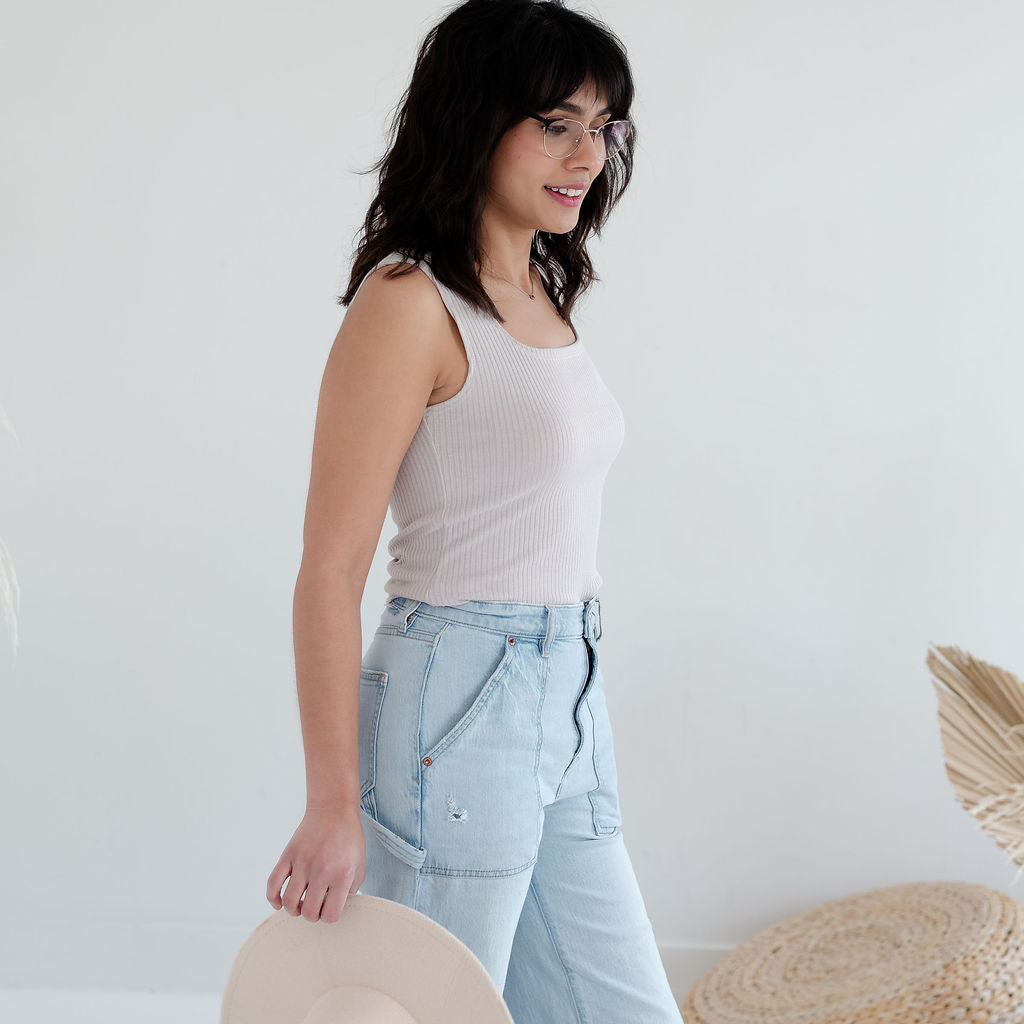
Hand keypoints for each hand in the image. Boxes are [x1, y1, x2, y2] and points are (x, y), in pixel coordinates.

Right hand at [266, 804, 365, 922]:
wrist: (334, 810)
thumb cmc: (349, 839)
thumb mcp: (359, 866)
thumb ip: (350, 891)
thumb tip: (335, 911)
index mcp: (342, 875)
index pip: (330, 915)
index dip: (328, 916)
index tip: (329, 908)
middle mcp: (321, 870)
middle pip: (308, 912)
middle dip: (311, 915)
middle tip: (315, 906)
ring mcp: (302, 862)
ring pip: (289, 902)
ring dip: (293, 909)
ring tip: (299, 904)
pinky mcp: (288, 855)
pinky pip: (273, 884)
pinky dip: (273, 898)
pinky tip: (279, 901)